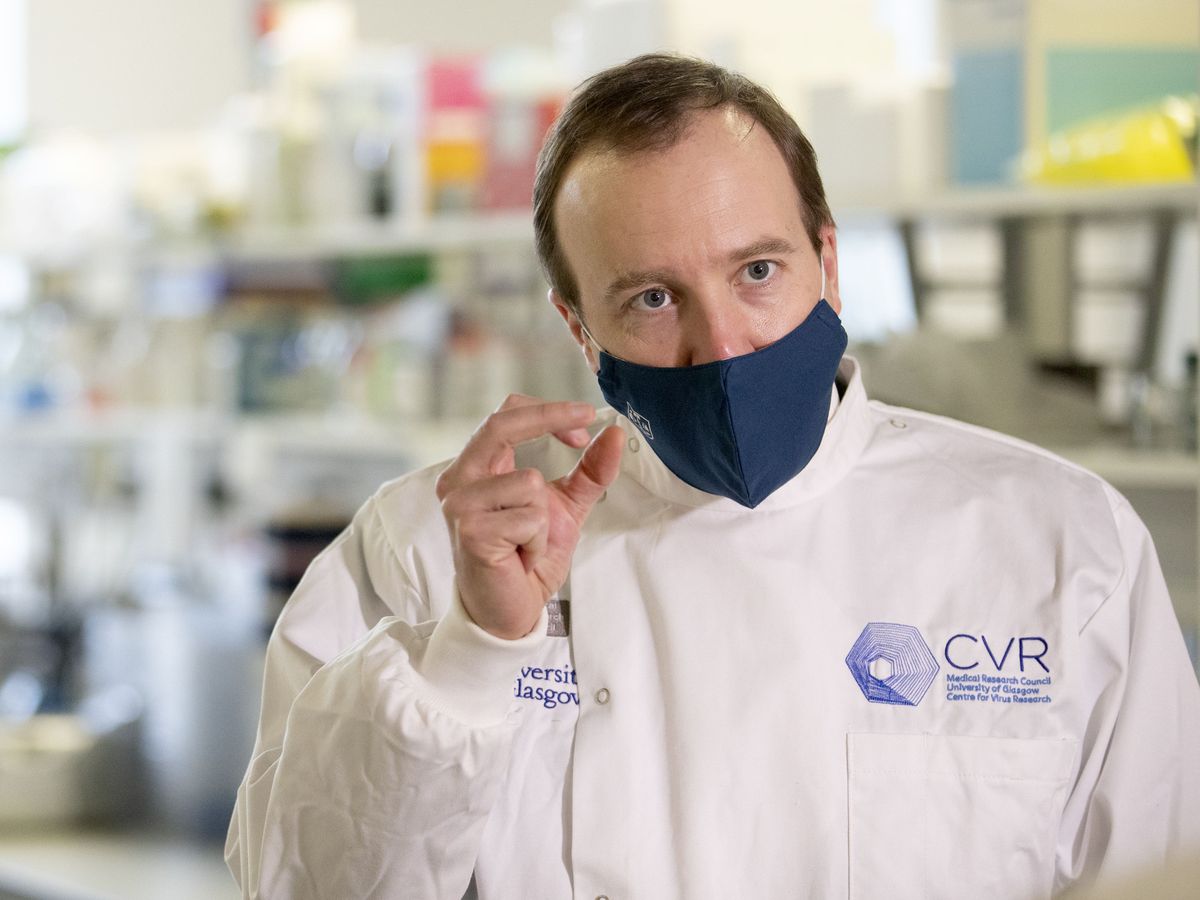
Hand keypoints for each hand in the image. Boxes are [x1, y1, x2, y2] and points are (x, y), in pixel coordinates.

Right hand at [435, 394, 623, 638]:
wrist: (509, 611)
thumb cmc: (526, 559)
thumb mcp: (564, 507)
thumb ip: (588, 471)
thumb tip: (614, 434)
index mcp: (475, 468)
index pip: (504, 415)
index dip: (545, 410)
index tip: (585, 419)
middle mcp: (458, 481)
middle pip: (502, 425)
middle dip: (550, 417)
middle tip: (586, 426)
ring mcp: (460, 506)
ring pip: (528, 482)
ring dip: (543, 519)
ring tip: (527, 543)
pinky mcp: (470, 532)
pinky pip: (529, 518)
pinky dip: (537, 541)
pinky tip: (520, 558)